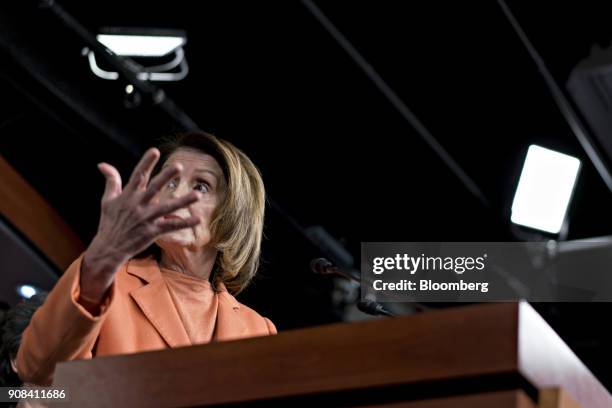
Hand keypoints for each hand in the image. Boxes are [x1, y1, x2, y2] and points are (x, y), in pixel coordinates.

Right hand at [80, 148, 201, 303]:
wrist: (108, 248)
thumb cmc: (109, 222)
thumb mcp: (107, 200)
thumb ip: (111, 181)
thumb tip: (102, 164)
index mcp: (128, 196)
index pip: (138, 176)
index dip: (146, 163)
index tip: (155, 151)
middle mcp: (137, 205)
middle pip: (154, 188)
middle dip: (166, 177)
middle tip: (179, 166)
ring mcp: (145, 219)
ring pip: (167, 208)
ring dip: (183, 201)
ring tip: (198, 195)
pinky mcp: (151, 232)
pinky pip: (171, 226)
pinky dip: (184, 224)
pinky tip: (197, 219)